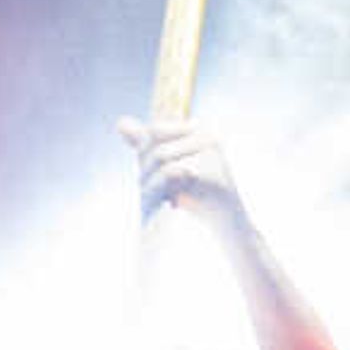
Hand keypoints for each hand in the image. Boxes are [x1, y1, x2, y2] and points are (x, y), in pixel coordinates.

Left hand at [120, 116, 242, 222]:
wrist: (229, 225)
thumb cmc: (198, 196)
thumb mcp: (169, 167)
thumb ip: (147, 145)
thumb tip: (121, 123)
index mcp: (198, 129)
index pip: (155, 131)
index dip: (143, 156)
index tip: (148, 178)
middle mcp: (208, 135)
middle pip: (157, 145)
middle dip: (145, 171)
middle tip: (147, 195)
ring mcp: (213, 151)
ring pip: (162, 158)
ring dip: (150, 184)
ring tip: (155, 202)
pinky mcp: (213, 170)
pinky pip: (171, 172)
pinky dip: (161, 190)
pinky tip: (170, 204)